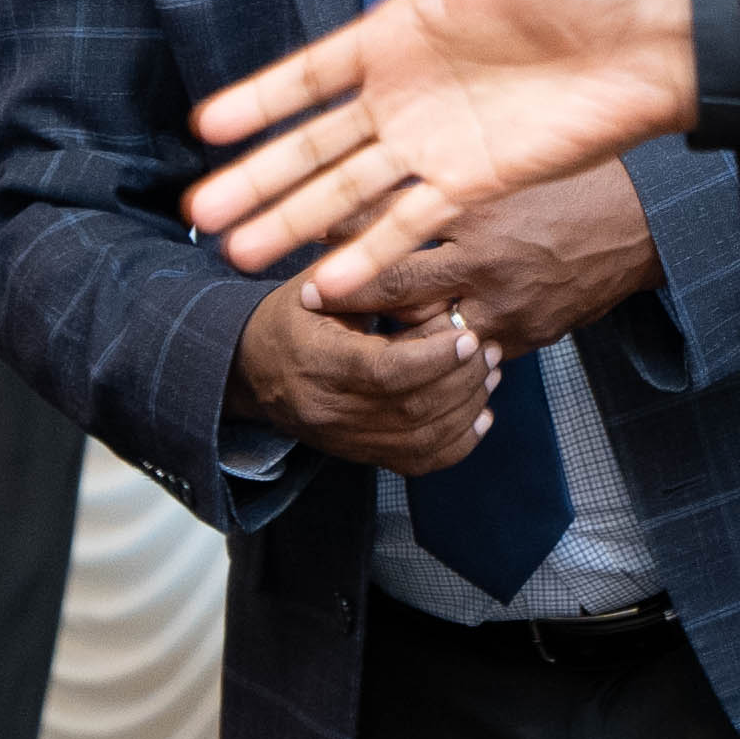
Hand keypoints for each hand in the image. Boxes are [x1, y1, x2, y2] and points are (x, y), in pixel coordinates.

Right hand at [182, 0, 698, 299]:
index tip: (205, 125)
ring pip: (349, 193)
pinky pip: (413, 223)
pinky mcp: (476, 183)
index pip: (309, 75)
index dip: (259, 99)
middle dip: (257, 178)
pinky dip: (371, 254)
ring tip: (238, 255)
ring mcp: (435, 145)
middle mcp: (404, 97)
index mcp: (397, 36)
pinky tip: (329, 283)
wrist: (649, 45)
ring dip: (295, 223)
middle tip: (198, 213)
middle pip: (313, 146)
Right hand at [232, 279, 496, 475]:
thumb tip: (433, 274)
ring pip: (420, 441)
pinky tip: (481, 415)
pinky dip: (457, 444)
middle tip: (490, 349)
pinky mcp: (358, 455)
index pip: (383, 372)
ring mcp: (343, 440)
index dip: (433, 357)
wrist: (249, 367)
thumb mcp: (321, 283)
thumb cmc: (294, 313)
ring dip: (467, 408)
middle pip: (410, 408)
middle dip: (461, 380)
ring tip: (490, 373)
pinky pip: (416, 464)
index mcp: (315, 361)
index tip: (468, 336)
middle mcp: (327, 410)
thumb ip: (372, 280)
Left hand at [296, 159, 659, 354]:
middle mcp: (485, 256)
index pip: (390, 214)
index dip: (341, 227)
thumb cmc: (575, 177)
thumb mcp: (510, 161)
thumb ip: (454, 171)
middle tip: (306, 298)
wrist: (647, 225)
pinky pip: (467, 355)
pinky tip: (414, 355)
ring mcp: (505, 302)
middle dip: (346, 293)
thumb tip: (387, 168)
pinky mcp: (525, 335)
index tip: (307, 230)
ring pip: (425, 331)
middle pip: (394, 282)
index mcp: (477, 202)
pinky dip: (438, 357)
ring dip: (387, 334)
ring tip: (346, 340)